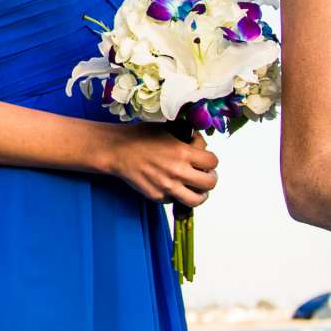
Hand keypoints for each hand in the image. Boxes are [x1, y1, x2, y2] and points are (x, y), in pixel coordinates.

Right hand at [100, 126, 217, 206]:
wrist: (118, 151)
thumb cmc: (141, 137)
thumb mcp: (168, 130)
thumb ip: (188, 139)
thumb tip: (202, 146)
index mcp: (183, 152)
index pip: (213, 162)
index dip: (211, 160)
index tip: (206, 160)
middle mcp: (178, 172)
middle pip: (210, 183)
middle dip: (210, 178)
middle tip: (204, 174)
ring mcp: (168, 187)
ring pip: (197, 200)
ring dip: (200, 194)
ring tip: (196, 188)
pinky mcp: (157, 197)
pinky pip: (176, 201)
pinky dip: (177, 195)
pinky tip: (172, 186)